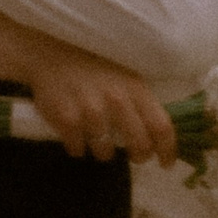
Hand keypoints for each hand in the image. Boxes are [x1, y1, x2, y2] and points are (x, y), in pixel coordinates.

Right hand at [20, 42, 177, 164]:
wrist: (51, 54)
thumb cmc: (93, 67)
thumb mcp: (125, 77)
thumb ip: (140, 102)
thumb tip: (155, 134)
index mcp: (135, 88)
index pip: (161, 126)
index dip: (167, 150)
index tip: (165, 163)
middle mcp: (116, 100)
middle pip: (139, 144)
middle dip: (139, 156)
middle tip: (135, 157)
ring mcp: (90, 111)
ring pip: (106, 151)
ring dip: (103, 152)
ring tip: (97, 140)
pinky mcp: (67, 119)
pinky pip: (78, 148)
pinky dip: (77, 147)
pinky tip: (75, 136)